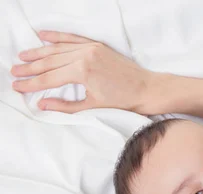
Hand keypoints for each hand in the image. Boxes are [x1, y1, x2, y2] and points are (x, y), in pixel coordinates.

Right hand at [11, 31, 152, 113]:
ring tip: (22, 57)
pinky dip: (57, 37)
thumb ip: (65, 106)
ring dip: (39, 53)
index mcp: (82, 71)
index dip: (31, 83)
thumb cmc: (124, 101)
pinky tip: (43, 36)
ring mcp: (91, 48)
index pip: (49, 78)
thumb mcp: (93, 107)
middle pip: (50, 61)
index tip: (17, 86)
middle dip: (30, 68)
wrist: (148, 90)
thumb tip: (41, 104)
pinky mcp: (98, 46)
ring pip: (58, 49)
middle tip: (14, 72)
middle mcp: (85, 56)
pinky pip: (73, 39)